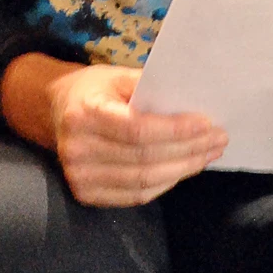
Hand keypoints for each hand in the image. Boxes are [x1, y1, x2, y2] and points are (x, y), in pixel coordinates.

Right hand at [48, 62, 227, 206]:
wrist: (53, 111)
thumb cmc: (93, 90)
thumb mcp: (116, 76)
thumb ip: (150, 87)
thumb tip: (194, 100)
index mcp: (85, 114)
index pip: (137, 129)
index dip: (176, 130)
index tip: (207, 123)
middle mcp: (77, 149)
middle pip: (144, 158)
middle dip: (189, 150)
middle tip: (218, 139)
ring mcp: (79, 177)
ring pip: (144, 181)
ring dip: (183, 169)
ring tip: (208, 154)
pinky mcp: (85, 195)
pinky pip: (135, 195)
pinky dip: (165, 183)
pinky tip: (185, 169)